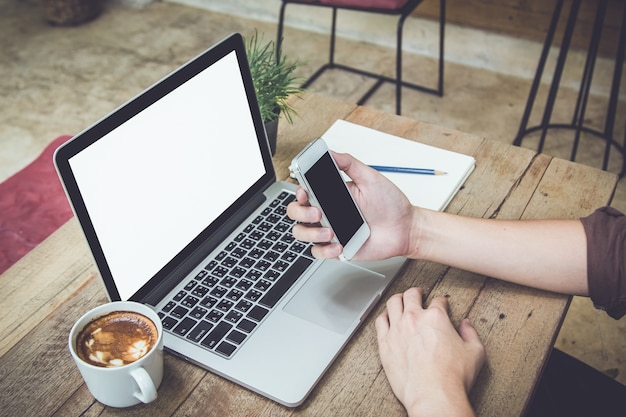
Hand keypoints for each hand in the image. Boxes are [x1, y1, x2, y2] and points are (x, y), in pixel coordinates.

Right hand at [287, 151, 415, 260]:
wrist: (405, 229)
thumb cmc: (391, 204)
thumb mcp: (370, 178)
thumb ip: (349, 164)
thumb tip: (331, 152)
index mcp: (332, 194)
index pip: (304, 192)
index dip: (299, 192)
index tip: (305, 191)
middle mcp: (327, 212)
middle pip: (296, 213)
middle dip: (300, 213)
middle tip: (318, 213)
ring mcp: (330, 231)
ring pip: (301, 234)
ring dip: (311, 233)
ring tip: (331, 232)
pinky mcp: (337, 249)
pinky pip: (318, 252)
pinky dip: (324, 250)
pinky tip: (339, 245)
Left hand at [375, 288, 484, 416]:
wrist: (433, 395)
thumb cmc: (452, 377)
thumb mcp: (475, 352)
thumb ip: (471, 334)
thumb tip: (466, 325)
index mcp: (436, 317)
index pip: (438, 301)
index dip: (441, 301)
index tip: (441, 303)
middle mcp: (414, 318)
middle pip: (411, 295)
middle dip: (416, 292)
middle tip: (418, 293)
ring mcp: (397, 329)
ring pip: (393, 303)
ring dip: (398, 298)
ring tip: (400, 299)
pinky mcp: (385, 343)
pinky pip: (380, 321)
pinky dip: (384, 315)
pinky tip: (386, 317)